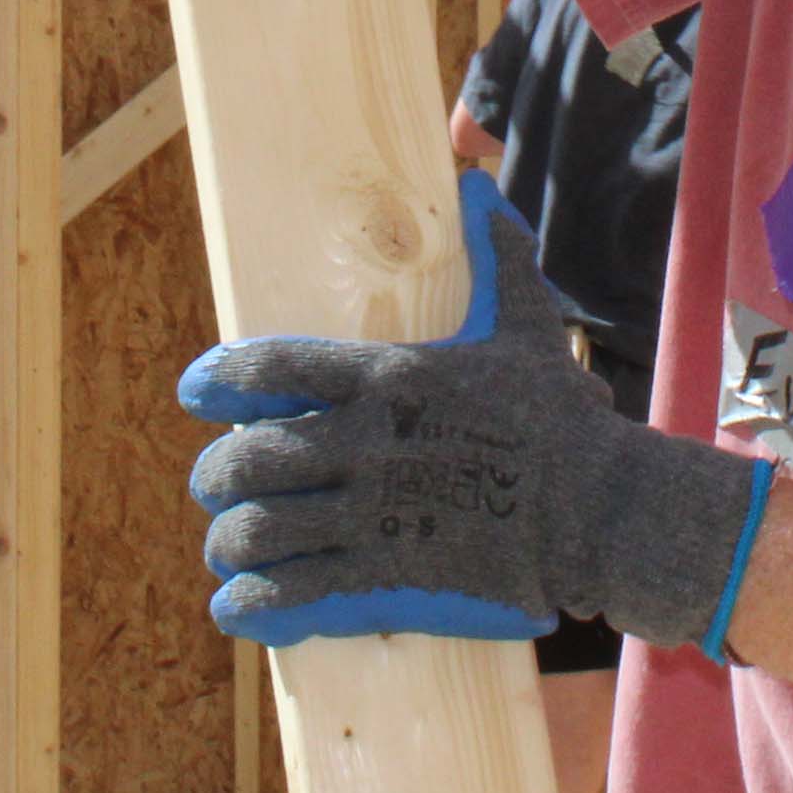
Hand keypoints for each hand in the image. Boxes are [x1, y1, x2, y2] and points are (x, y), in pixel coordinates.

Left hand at [181, 169, 770, 653]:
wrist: (597, 512)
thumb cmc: (560, 420)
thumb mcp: (528, 326)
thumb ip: (497, 257)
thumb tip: (480, 185)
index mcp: (388, 378)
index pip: (276, 368)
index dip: (223, 377)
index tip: (195, 389)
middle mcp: (367, 444)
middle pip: (251, 456)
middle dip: (218, 472)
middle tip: (211, 480)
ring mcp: (372, 514)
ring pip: (261, 529)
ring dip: (230, 541)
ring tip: (226, 545)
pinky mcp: (386, 576)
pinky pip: (296, 592)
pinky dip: (255, 602)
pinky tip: (238, 606)